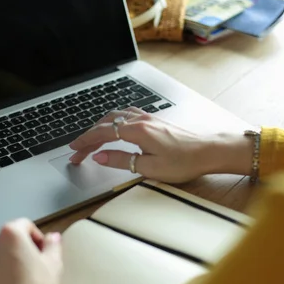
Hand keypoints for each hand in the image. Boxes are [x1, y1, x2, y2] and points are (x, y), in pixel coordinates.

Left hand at [0, 218, 62, 283]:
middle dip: (22, 247)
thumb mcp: (54, 264)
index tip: (44, 251)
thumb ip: (53, 245)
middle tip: (35, 264)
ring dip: (10, 260)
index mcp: (10, 234)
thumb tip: (53, 237)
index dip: (37, 236)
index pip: (25, 224)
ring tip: (22, 277)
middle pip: (10, 238)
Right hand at [68, 108, 253, 182]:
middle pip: (106, 123)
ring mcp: (149, 118)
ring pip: (116, 116)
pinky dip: (114, 121)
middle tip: (78, 151)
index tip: (74, 151)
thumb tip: (99, 157)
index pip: (102, 134)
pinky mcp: (155, 121)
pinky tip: (115, 127)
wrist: (210, 151)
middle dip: (89, 136)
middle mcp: (141, 120)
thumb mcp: (150, 168)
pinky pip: (127, 115)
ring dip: (100, 127)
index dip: (85, 142)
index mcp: (138, 131)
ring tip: (91, 139)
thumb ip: (122, 160)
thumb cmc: (185, 161)